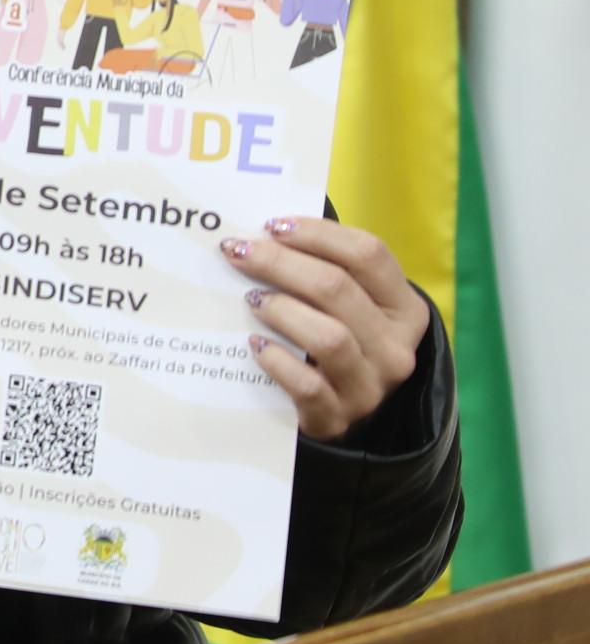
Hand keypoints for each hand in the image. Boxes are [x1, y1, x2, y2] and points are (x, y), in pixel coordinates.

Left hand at [224, 217, 426, 440]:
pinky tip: (255, 345)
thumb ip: (326, 270)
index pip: (369, 254)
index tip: (271, 225)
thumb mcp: (352, 307)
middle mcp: (396, 347)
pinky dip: (277, 361)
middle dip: (280, 263)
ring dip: (281, 310)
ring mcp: (370, 387)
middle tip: (239, 251)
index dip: (318, 233)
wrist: (346, 411)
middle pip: (338, 289)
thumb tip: (267, 231)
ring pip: (328, 337)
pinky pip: (306, 385)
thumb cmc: (340, 340)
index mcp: (405, 308)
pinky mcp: (337, 418)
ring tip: (251, 299)